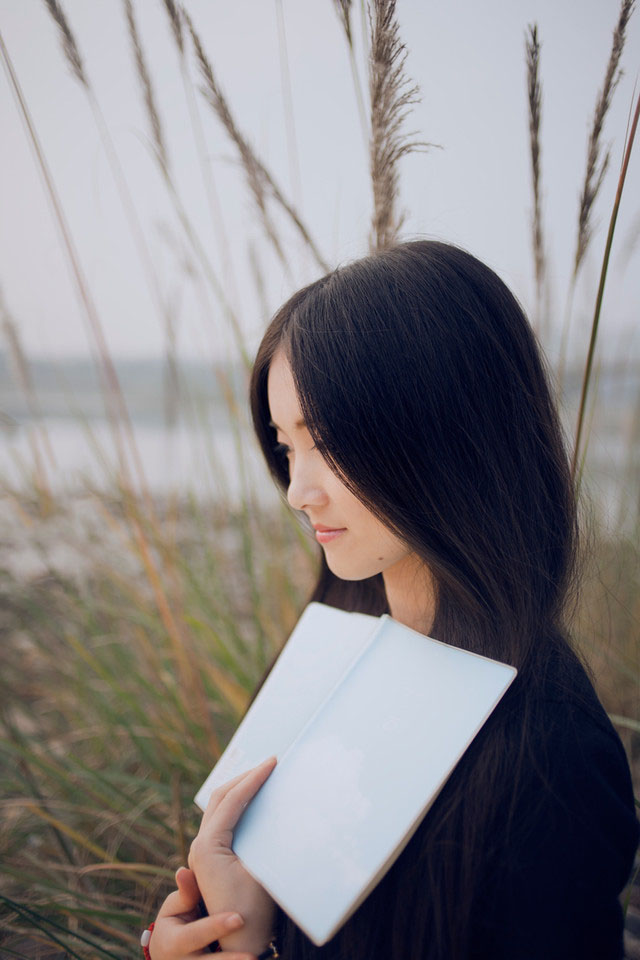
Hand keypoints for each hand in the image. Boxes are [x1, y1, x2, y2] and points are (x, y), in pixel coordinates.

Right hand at [149, 866, 255, 959]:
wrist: (170, 955)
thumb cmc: (176, 923)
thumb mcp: (174, 908)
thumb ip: (185, 894)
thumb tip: (184, 872)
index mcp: (173, 943)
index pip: (194, 935)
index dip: (216, 927)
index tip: (239, 919)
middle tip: (253, 956)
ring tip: (255, 959)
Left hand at [188, 756, 277, 955]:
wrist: (235, 944)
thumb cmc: (252, 911)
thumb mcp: (263, 872)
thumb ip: (266, 838)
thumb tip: (281, 808)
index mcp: (208, 845)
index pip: (233, 799)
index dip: (254, 778)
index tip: (272, 762)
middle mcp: (199, 844)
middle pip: (220, 797)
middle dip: (244, 777)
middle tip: (269, 764)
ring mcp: (200, 851)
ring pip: (218, 807)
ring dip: (239, 789)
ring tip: (262, 776)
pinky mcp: (207, 857)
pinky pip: (220, 820)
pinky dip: (236, 805)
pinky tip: (253, 802)